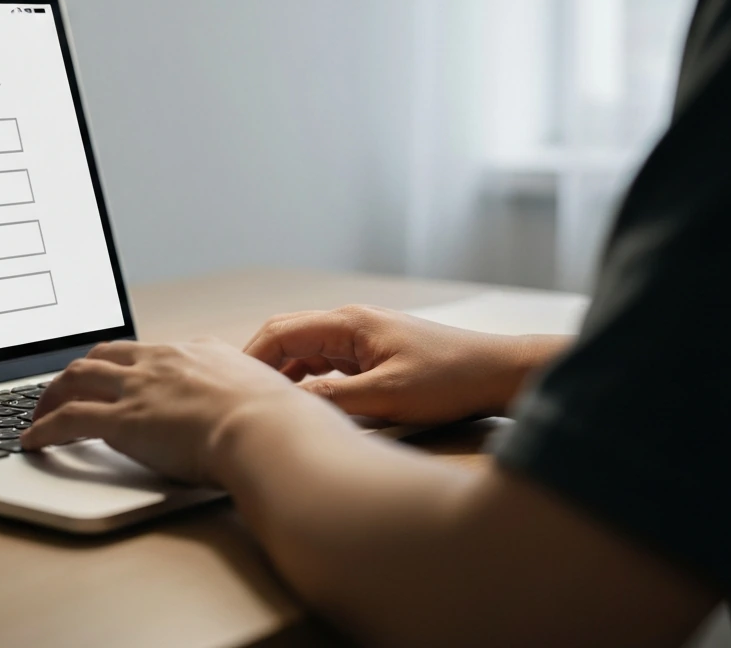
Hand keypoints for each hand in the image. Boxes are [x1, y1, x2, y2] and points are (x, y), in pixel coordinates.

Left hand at [22, 338, 331, 484]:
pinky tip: (33, 441)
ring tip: (40, 413)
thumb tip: (277, 413)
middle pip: (104, 354)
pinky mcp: (122, 420)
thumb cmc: (279, 424)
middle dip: (79, 371)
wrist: (267, 431)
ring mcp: (140, 387)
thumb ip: (259, 400)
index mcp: (199, 352)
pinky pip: (67, 419)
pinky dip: (44, 429)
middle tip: (65, 389)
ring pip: (77, 378)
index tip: (116, 374)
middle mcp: (163, 361)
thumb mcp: (271, 398)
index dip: (125, 363)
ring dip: (53, 395)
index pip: (149, 350)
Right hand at [244, 306, 566, 424]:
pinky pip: (327, 365)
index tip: (231, 387)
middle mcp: (350, 324)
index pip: (280, 332)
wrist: (499, 373)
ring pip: (306, 353)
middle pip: (288, 338)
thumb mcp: (388, 396)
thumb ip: (334, 397)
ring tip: (269, 409)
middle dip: (261, 366)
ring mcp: (362, 338)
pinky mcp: (373, 355)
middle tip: (242, 400)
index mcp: (348, 323)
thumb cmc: (450, 380)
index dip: (251, 359)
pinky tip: (306, 407)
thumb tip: (289, 403)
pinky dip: (309, 382)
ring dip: (286, 377)